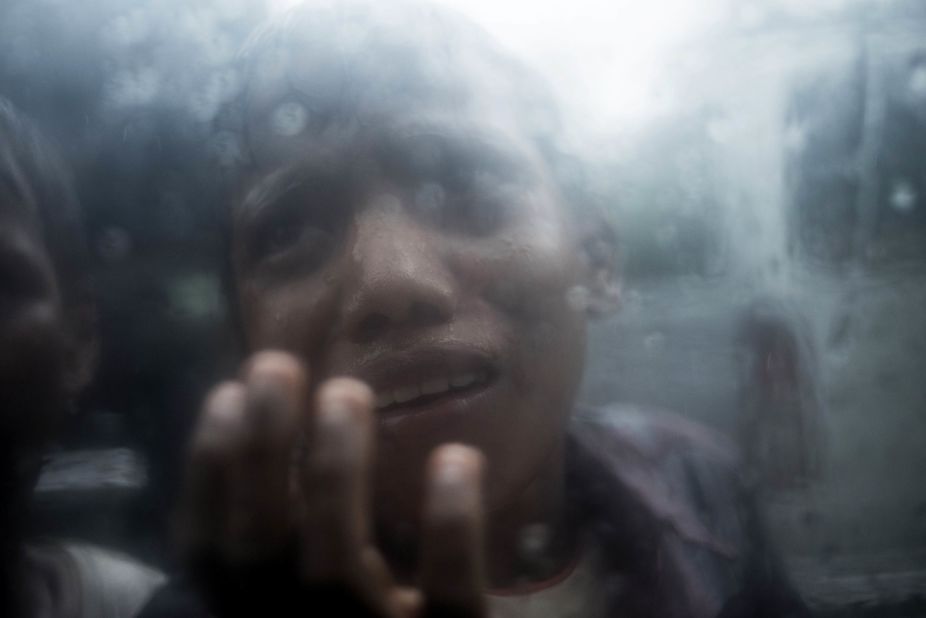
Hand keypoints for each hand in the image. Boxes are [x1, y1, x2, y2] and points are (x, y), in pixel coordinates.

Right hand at [177, 351, 485, 617]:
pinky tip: (459, 458)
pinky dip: (451, 531)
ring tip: (346, 391)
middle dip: (258, 453)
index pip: (208, 554)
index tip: (228, 392)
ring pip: (334, 572)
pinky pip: (450, 602)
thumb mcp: (306, 577)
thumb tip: (269, 414)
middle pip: (259, 553)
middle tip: (278, 364)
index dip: (207, 472)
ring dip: (333, 473)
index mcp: (258, 612)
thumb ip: (289, 526)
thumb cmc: (356, 611)